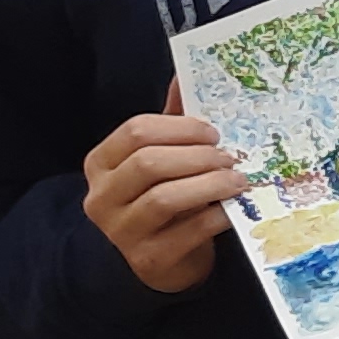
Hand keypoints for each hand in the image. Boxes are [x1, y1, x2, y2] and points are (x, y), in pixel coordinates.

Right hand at [82, 80, 241, 293]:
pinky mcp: (149, 260)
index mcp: (101, 164)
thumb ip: (169, 122)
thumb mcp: (161, 159)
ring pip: (165, 198)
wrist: (158, 262)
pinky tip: (234, 207)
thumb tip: (184, 76)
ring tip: (237, 178)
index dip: (180, 127)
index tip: (212, 132)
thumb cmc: (161, 199)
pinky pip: (188, 231)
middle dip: (197, 155)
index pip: (135, 132)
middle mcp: (102, 198)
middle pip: (148, 162)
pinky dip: (217, 215)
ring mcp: (122, 232)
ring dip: (210, 183)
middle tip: (228, 155)